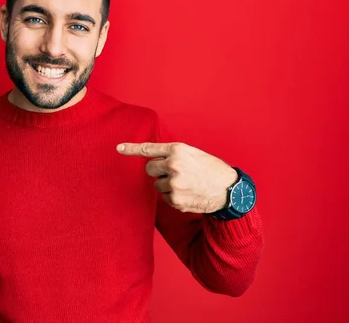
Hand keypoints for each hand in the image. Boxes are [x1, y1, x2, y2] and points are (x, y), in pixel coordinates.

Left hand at [117, 142, 237, 212]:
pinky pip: (165, 198)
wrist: (229, 191)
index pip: (149, 149)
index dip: (131, 149)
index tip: (119, 148)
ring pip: (157, 185)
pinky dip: (173, 197)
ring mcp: (174, 184)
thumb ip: (174, 155)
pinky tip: (188, 194)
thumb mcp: (193, 154)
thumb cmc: (211, 170)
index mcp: (178, 150)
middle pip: (149, 169)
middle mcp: (174, 166)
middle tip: (172, 173)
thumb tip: (155, 161)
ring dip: (167, 185)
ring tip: (186, 184)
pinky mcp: (176, 200)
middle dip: (157, 171)